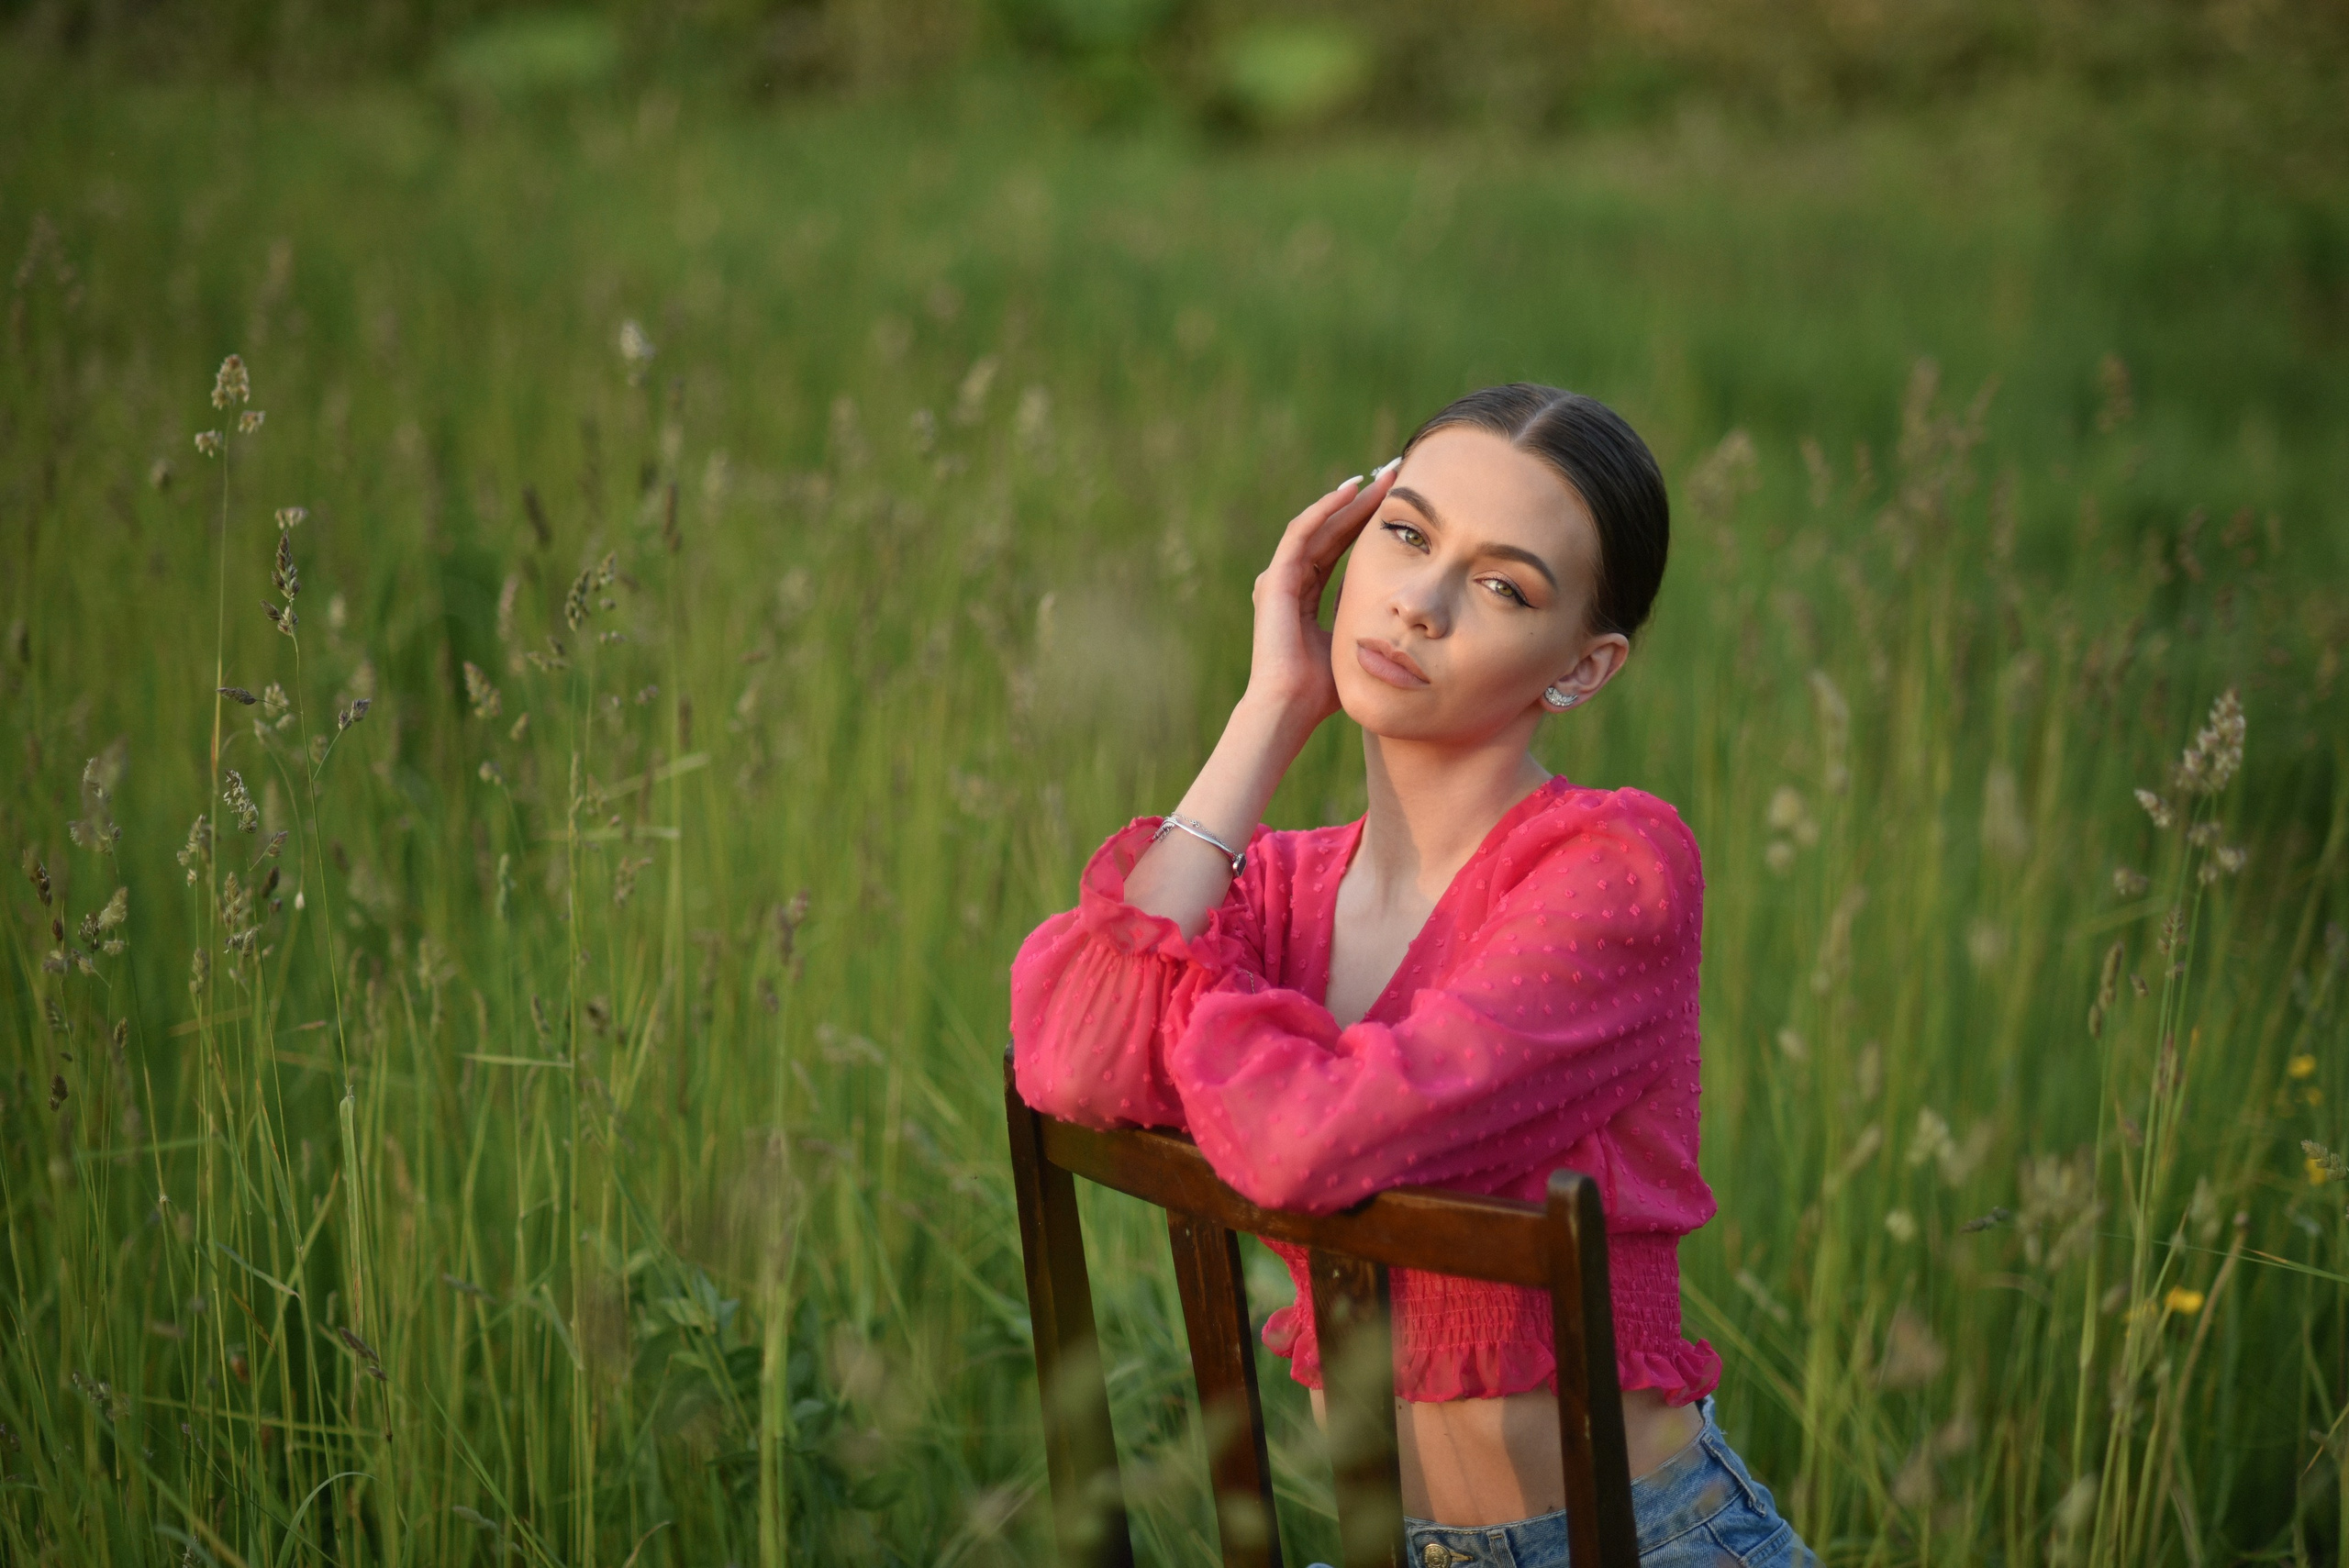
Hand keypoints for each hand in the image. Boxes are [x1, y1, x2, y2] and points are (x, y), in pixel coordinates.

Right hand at [1244, 459, 1399, 734]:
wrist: (1291, 707)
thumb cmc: (1320, 690)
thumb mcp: (1352, 640)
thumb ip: (1361, 614)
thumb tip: (1388, 599)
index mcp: (1305, 596)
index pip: (1338, 547)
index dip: (1363, 523)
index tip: (1393, 502)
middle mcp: (1290, 582)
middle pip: (1329, 531)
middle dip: (1360, 503)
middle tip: (1391, 476)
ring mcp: (1280, 579)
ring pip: (1317, 526)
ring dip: (1346, 500)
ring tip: (1376, 478)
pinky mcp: (1276, 579)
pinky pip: (1301, 534)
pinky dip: (1323, 511)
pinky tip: (1348, 492)